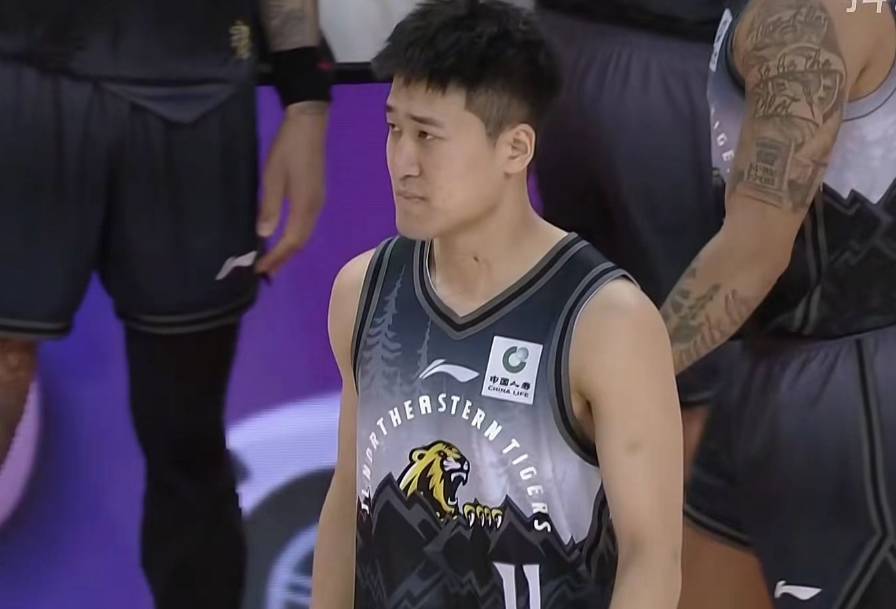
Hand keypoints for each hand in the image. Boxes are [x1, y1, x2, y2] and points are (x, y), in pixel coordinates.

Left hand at [256, 101, 328, 276]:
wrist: (309, 124)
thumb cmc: (288, 148)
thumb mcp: (273, 176)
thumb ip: (270, 207)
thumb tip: (265, 235)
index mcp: (305, 206)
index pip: (292, 242)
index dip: (277, 258)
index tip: (260, 270)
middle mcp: (315, 209)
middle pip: (301, 243)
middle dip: (284, 259)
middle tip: (266, 272)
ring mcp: (318, 203)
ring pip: (304, 235)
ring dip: (289, 250)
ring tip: (273, 261)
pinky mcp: (316, 196)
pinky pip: (306, 225)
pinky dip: (294, 237)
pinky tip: (282, 238)